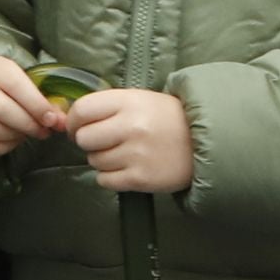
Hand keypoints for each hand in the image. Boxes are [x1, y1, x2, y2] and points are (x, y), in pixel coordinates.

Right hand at [0, 53, 66, 160]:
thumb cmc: (3, 88)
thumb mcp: (20, 82)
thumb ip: (42, 98)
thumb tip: (60, 121)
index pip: (15, 84)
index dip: (37, 105)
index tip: (53, 120)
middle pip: (3, 110)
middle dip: (29, 124)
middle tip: (43, 132)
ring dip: (16, 138)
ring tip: (25, 134)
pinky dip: (2, 148)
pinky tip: (9, 141)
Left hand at [67, 88, 192, 193]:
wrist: (206, 142)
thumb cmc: (169, 118)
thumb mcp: (141, 99)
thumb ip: (110, 106)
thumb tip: (73, 119)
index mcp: (129, 101)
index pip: (82, 110)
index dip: (73, 121)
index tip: (77, 127)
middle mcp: (131, 126)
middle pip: (84, 139)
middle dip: (88, 142)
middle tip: (101, 142)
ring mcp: (136, 154)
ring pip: (94, 161)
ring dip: (101, 159)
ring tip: (121, 153)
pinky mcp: (140, 178)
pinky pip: (104, 180)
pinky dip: (109, 177)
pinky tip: (125, 168)